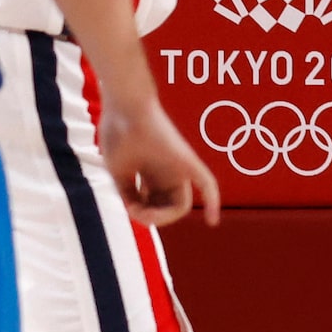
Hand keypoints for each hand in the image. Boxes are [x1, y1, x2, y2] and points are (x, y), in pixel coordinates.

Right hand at [101, 98, 220, 228]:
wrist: (124, 109)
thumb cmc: (118, 135)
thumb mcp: (119, 172)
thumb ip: (128, 193)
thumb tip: (137, 212)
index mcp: (152, 174)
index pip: (154, 204)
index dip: (144, 214)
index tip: (129, 208)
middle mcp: (169, 172)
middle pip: (168, 208)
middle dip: (153, 218)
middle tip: (136, 212)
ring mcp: (180, 167)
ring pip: (182, 206)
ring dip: (162, 217)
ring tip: (143, 212)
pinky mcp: (188, 160)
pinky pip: (207, 183)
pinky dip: (212, 201)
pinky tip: (213, 222)